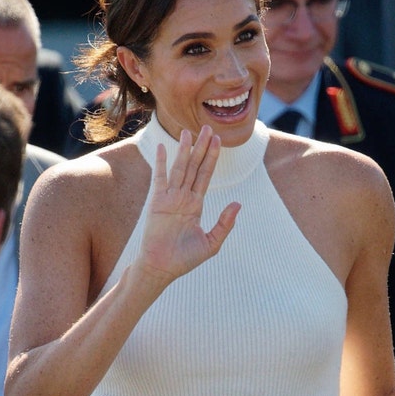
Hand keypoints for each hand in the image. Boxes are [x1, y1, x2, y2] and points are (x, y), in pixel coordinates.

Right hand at [136, 127, 239, 284]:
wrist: (162, 268)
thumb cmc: (184, 259)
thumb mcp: (212, 242)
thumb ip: (225, 223)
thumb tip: (238, 204)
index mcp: (195, 204)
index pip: (205, 175)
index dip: (212, 158)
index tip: (218, 141)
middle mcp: (182, 198)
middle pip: (194, 166)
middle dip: (202, 147)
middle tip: (208, 127)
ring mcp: (169, 198)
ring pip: (180, 168)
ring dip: (185, 150)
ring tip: (189, 131)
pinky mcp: (156, 202)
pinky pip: (160, 178)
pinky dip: (161, 162)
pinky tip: (163, 147)